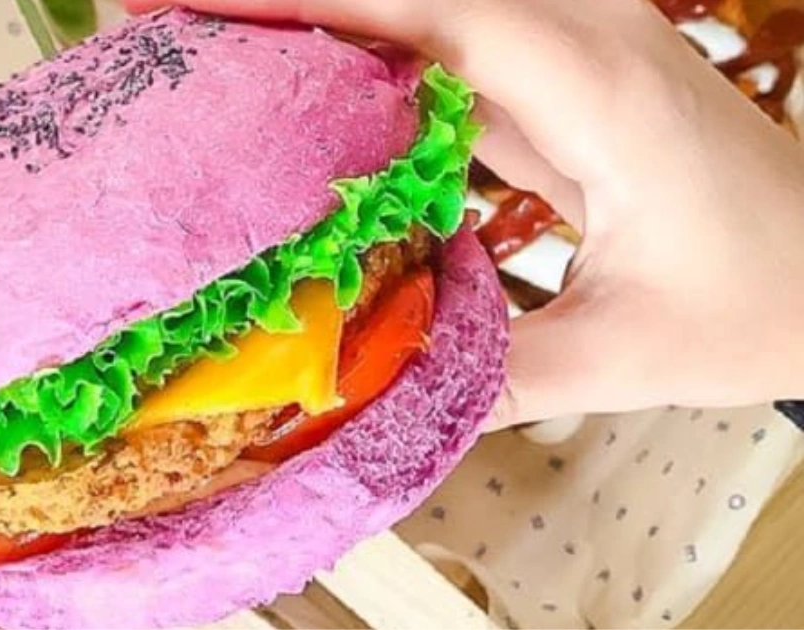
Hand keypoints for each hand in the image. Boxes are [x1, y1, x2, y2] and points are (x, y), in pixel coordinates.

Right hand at [127, 0, 803, 426]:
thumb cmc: (769, 301)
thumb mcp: (627, 355)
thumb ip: (489, 374)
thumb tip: (363, 403)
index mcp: (596, 84)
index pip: (419, 10)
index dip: (296, 0)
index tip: (188, 9)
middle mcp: (579, 34)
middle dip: (277, 2)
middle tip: (159, 25)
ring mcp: (568, 46)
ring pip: (411, 9)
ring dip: (306, 25)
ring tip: (202, 56)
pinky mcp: (555, 76)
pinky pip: (436, 50)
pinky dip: (355, 64)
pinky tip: (292, 98)